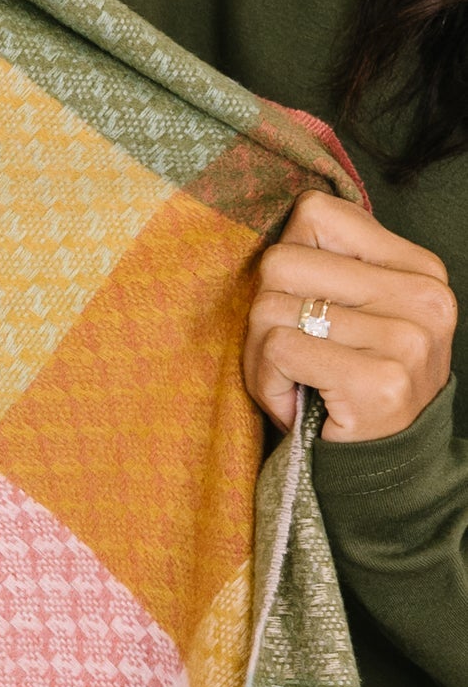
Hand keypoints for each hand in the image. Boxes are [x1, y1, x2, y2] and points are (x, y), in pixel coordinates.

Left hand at [245, 188, 456, 441]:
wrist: (384, 473)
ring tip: (293, 384)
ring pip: (270, 308)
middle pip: (282, 261)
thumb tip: (281, 217)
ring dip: (261, 357)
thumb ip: (325, 265)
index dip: (287, 263)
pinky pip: (279, 349)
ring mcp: (407, 338)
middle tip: (287, 357)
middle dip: (264, 314)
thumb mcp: (350, 314)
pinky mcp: (380, 380)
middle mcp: (423, 297)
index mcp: (420, 269)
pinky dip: (267, 382)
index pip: (316, 213)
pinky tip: (294, 404)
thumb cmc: (349, 387)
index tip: (303, 309)